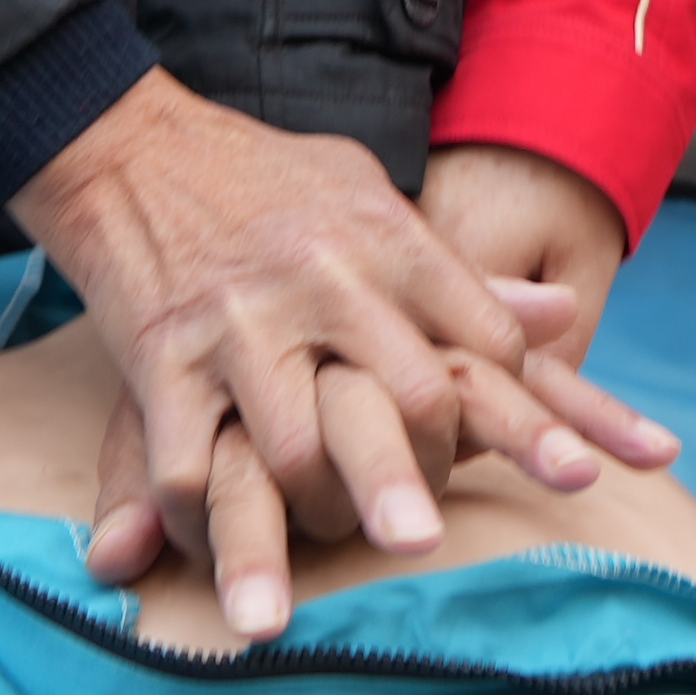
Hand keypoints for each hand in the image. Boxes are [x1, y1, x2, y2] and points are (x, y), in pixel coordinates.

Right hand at [15, 74, 670, 637]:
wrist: (131, 146)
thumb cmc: (268, 178)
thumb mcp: (370, 193)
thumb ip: (459, 268)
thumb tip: (564, 314)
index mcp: (387, 240)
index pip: (484, 342)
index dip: (510, 410)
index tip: (501, 451)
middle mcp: (324, 283)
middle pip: (410, 402)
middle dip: (427, 481)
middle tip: (427, 544)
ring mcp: (239, 326)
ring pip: (299, 454)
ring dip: (318, 518)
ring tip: (328, 543)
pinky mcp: (160, 362)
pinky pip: (189, 470)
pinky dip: (203, 527)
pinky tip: (215, 548)